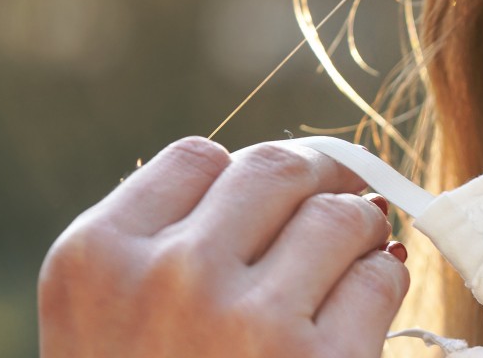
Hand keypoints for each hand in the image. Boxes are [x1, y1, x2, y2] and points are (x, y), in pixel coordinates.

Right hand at [39, 137, 408, 356]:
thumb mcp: (110, 324)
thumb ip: (169, 248)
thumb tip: (302, 179)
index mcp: (99, 257)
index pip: (201, 158)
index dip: (249, 180)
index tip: (272, 205)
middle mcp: (170, 274)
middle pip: (279, 170)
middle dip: (318, 187)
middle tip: (336, 219)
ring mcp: (246, 318)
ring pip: (342, 217)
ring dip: (361, 236)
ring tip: (350, 268)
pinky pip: (380, 280)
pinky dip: (383, 290)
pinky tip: (359, 317)